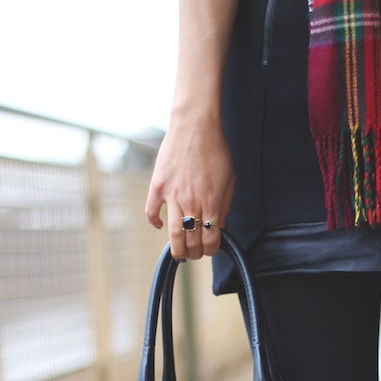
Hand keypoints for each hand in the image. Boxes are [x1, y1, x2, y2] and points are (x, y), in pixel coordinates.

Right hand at [145, 114, 235, 259]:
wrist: (195, 126)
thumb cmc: (216, 151)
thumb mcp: (230, 180)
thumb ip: (226, 206)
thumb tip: (221, 226)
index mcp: (212, 203)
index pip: (211, 239)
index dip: (211, 250)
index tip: (210, 249)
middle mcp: (192, 203)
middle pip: (191, 241)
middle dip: (194, 253)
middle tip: (194, 254)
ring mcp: (173, 195)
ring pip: (173, 233)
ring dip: (177, 248)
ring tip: (179, 251)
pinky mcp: (158, 186)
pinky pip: (151, 212)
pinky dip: (154, 222)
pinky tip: (159, 225)